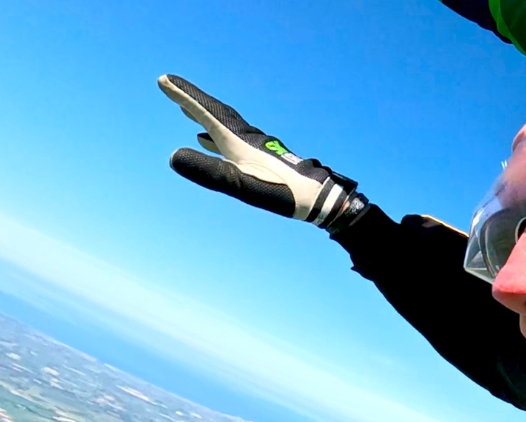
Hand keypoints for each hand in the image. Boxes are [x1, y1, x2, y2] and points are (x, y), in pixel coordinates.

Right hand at [159, 74, 366, 232]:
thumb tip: (174, 155)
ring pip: (224, 124)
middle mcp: (247, 138)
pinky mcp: (263, 156)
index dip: (184, 96)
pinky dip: (215, 134)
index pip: (206, 113)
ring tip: (185, 109)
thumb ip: (210, 172)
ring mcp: (256, 146)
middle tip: (169, 84)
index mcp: (239, 142)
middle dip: (191, 98)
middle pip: (215, 111)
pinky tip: (209, 141)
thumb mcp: (243, 186)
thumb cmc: (283, 192)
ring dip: (203, 114)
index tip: (163, 79)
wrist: (321, 198)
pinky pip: (232, 138)